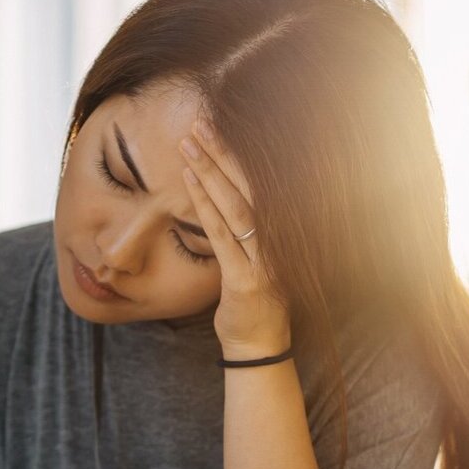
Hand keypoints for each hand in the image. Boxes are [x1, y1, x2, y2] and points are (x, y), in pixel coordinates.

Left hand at [179, 117, 290, 356]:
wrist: (258, 346)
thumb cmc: (251, 299)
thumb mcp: (253, 257)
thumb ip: (244, 228)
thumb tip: (224, 195)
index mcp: (280, 231)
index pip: (260, 183)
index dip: (238, 154)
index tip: (218, 125)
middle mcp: (277, 240)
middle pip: (250, 185)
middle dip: (223, 152)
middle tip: (200, 122)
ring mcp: (264, 259)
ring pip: (235, 204)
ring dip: (210, 171)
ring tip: (188, 143)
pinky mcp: (246, 278)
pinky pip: (222, 234)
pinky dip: (204, 205)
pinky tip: (188, 181)